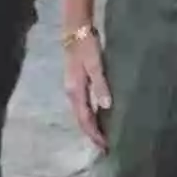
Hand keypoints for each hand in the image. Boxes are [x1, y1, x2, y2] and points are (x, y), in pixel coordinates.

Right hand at [63, 29, 109, 150]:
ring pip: (80, 113)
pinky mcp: (75, 82)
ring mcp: (71, 87)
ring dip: (90, 125)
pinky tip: (97, 115)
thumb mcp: (96, 64)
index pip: (85, 118)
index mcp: (76, 90)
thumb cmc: (87, 45)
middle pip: (80, 119)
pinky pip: (81, 105)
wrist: (75, 29)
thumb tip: (106, 107)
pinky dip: (88, 114)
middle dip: (91, 133)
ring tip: (101, 135)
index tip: (105, 146)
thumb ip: (101, 85)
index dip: (94, 133)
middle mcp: (71, 92)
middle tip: (104, 146)